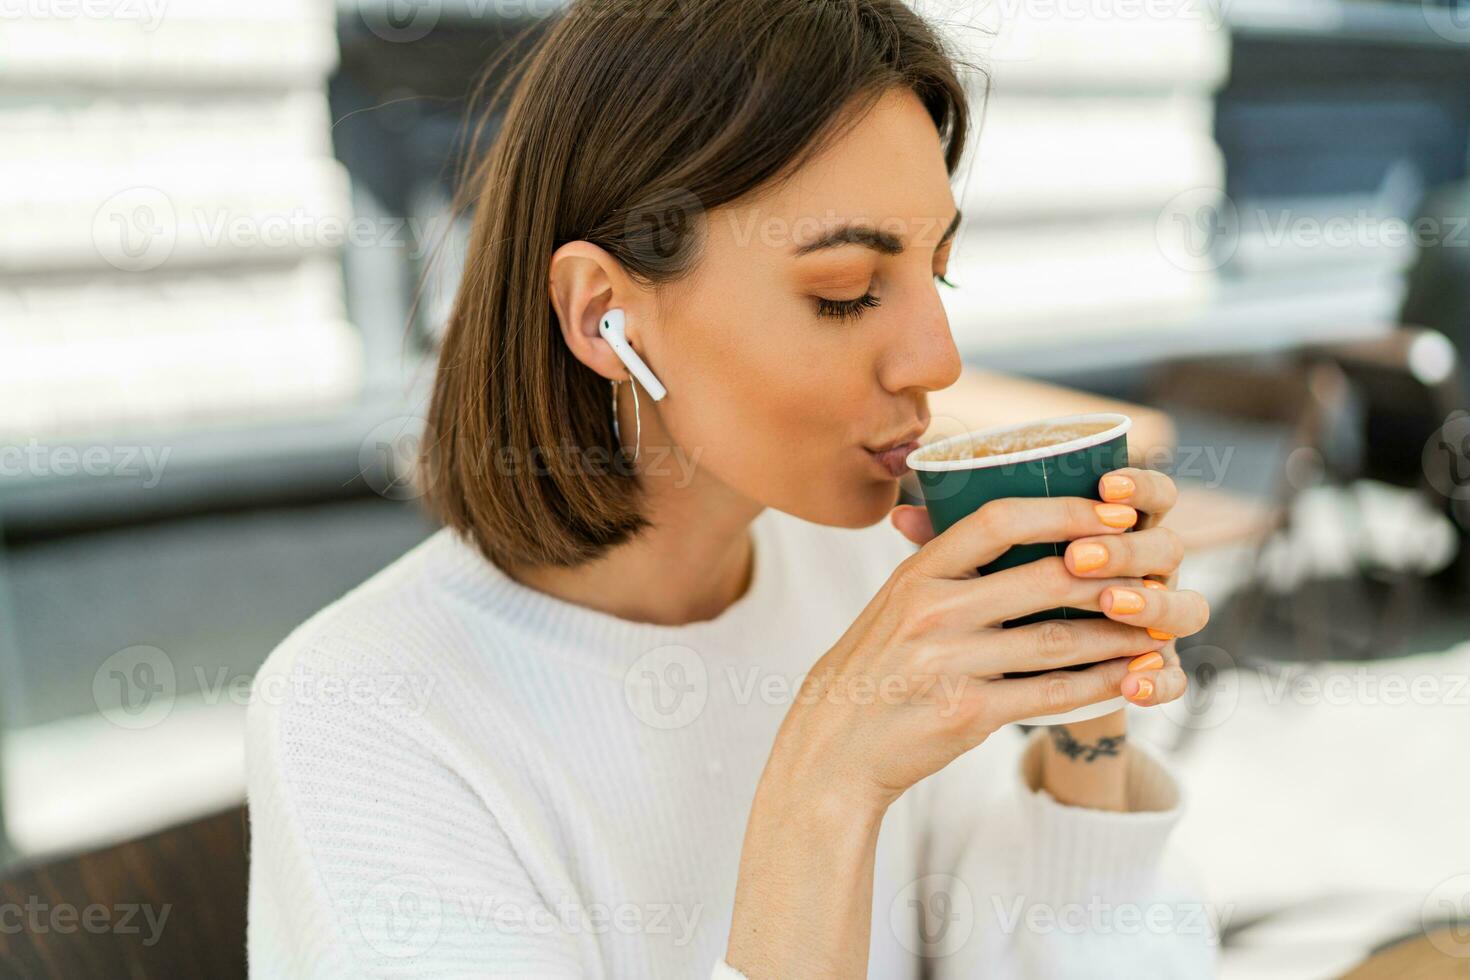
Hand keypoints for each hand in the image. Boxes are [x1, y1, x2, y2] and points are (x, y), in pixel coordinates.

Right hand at [728, 469, 1208, 977]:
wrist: (833, 745)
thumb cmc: (874, 666)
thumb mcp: (895, 601)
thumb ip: (946, 565)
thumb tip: (1014, 521)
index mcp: (917, 573)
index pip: (997, 519)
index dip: (1063, 510)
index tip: (1111, 511)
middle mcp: (932, 610)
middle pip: (1044, 578)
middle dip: (1111, 573)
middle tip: (1155, 570)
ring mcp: (949, 662)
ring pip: (1059, 639)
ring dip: (1118, 634)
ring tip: (1157, 625)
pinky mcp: (968, 712)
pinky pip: (1051, 694)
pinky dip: (1100, 684)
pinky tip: (1129, 676)